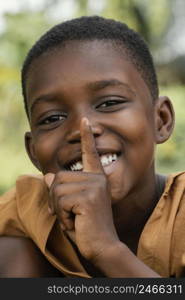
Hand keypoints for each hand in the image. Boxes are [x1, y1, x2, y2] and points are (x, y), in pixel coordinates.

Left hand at [44, 118, 118, 262]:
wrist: (101, 245)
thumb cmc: (86, 225)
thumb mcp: (71, 205)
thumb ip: (61, 189)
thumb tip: (48, 176)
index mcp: (96, 178)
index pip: (90, 153)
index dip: (86, 137)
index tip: (84, 121)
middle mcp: (97, 178)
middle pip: (58, 178)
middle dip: (55, 200)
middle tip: (70, 214)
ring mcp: (94, 186)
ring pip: (56, 189)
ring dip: (58, 209)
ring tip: (74, 218)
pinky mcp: (88, 197)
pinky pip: (59, 201)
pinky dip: (62, 216)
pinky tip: (76, 223)